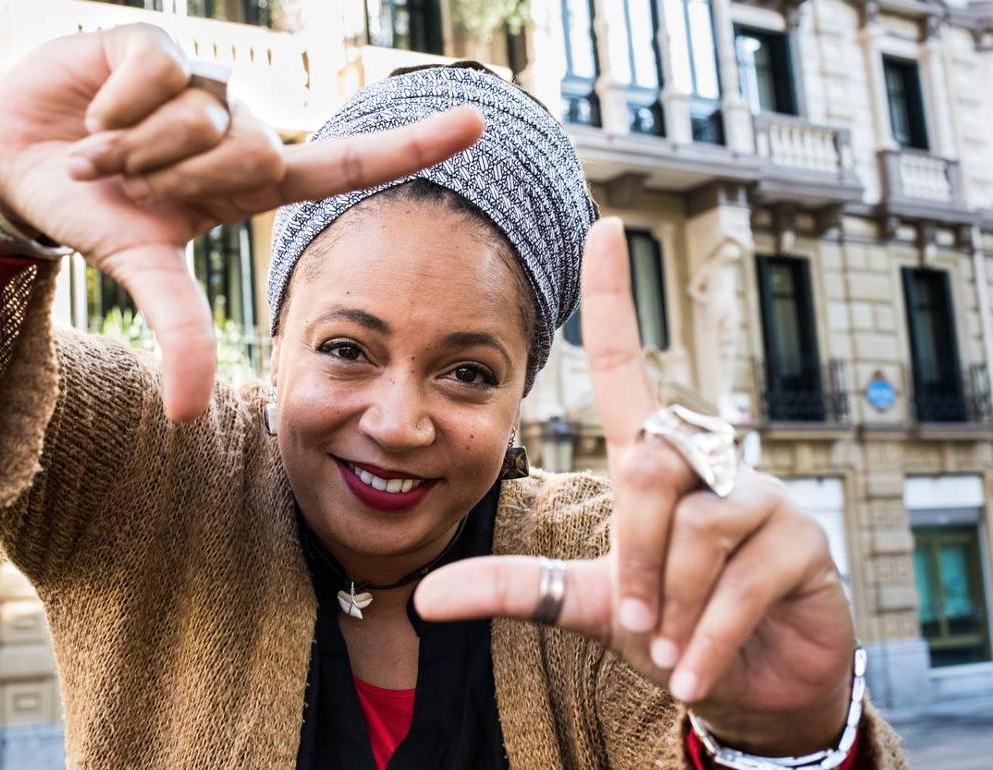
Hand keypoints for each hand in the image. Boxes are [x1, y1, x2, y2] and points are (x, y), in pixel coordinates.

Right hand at [0, 23, 483, 421]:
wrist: (19, 160)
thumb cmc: (94, 213)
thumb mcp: (143, 271)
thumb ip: (180, 333)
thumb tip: (187, 417)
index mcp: (253, 180)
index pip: (347, 163)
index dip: (413, 147)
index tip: (480, 126)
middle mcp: (238, 125)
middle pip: (248, 153)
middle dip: (174, 182)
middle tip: (130, 184)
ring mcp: (201, 82)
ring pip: (203, 118)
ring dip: (135, 151)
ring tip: (103, 153)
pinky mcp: (155, 43)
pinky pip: (158, 76)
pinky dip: (112, 110)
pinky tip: (91, 114)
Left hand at [414, 218, 854, 755]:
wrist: (753, 685)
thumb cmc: (667, 626)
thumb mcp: (584, 602)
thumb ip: (511, 589)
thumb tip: (422, 598)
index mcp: (653, 465)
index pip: (630, 369)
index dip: (614, 301)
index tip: (604, 226)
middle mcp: (709, 464)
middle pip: (649, 469)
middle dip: (632, 556)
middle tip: (632, 619)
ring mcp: (762, 497)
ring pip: (695, 529)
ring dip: (670, 603)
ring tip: (670, 645)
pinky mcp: (803, 543)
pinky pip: (739, 581)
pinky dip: (708, 639)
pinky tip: (696, 673)